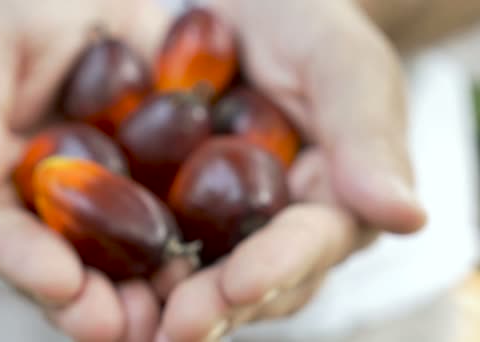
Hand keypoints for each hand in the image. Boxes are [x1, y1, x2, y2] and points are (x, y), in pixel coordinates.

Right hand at [0, 1, 178, 340]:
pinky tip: (206, 272)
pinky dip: (184, 260)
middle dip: (86, 304)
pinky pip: (168, 236)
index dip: (23, 263)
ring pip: (114, 269)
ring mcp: (102, 207)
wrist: (109, 4)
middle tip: (119, 325)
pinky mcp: (153, 197)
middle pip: (58, 272)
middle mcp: (44, 207)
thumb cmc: (38, 10)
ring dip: (139, 299)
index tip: (61, 282)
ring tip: (167, 316)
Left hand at [155, 1, 426, 340]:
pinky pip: (154, 241)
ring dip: (169, 302)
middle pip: (255, 281)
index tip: (243, 283)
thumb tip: (407, 217)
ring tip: (133, 318)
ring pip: (203, 276)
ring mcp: (223, 222)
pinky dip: (131, 263)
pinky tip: (98, 274)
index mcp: (333, 200)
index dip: (279, 266)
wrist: (238, 11)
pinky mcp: (175, 207)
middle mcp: (278, 226)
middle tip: (175, 326)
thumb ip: (366, 132)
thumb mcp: (337, 60)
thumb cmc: (300, 23)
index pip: (311, 243)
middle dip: (217, 305)